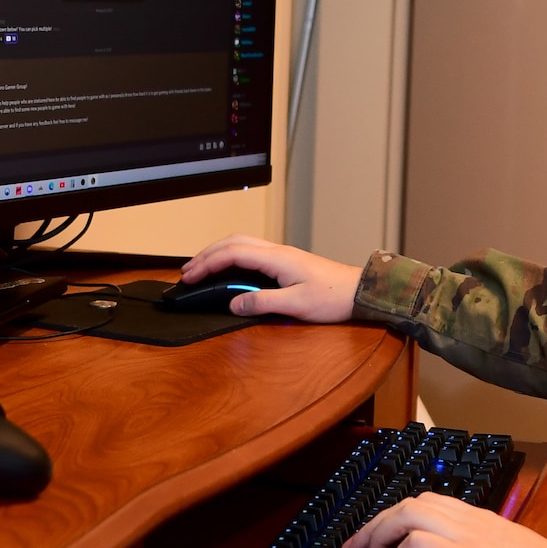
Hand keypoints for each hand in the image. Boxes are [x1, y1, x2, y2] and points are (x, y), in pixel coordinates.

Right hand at [183, 235, 362, 320]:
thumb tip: (234, 303)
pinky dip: (232, 257)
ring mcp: (281, 254)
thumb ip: (262, 303)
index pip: (233, 253)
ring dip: (218, 253)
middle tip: (188, 271)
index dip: (208, 264)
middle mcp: (277, 251)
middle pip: (233, 242)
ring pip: (241, 244)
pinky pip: (251, 252)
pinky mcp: (285, 261)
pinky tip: (228, 269)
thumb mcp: (296, 305)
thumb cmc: (333, 297)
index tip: (191, 276)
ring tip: (201, 268)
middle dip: (206, 254)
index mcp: (276, 258)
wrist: (359, 291)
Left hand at [342, 493, 546, 547]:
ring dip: (380, 537)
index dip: (395, 517)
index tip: (375, 539)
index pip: (429, 502)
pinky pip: (416, 543)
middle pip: (410, 503)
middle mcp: (471, 520)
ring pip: (407, 514)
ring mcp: (468, 535)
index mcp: (481, 520)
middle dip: (375, 524)